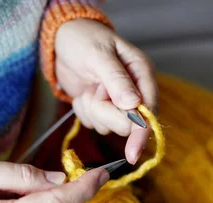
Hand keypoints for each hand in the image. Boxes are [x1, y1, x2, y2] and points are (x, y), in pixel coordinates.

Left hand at [55, 19, 157, 163]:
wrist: (62, 39)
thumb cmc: (83, 39)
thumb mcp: (99, 55)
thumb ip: (116, 80)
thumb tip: (133, 105)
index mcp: (142, 73)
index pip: (149, 111)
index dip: (141, 133)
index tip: (132, 154)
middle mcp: (135, 91)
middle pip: (127, 124)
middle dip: (105, 113)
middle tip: (94, 91)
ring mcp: (118, 102)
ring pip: (109, 126)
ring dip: (93, 111)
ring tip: (88, 89)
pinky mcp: (102, 109)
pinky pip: (95, 124)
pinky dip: (84, 112)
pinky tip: (83, 94)